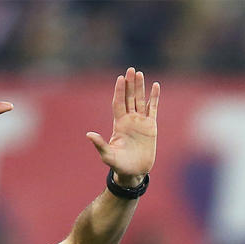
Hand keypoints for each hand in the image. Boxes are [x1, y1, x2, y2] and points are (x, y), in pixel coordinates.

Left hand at [87, 67, 160, 184]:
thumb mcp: (108, 155)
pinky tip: (155, 86)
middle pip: (129, 98)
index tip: (120, 78)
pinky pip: (153, 108)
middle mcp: (129, 120)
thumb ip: (100, 144)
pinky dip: (154, 98)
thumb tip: (88, 134)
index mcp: (119, 124)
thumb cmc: (119, 165)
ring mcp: (140, 122)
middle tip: (130, 70)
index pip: (118, 103)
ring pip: (140, 100)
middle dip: (130, 84)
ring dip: (140, 87)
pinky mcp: (151, 126)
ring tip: (140, 73)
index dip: (119, 91)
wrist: (134, 172)